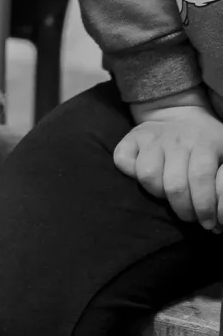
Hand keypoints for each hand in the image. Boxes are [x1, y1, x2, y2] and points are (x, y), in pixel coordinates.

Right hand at [114, 106, 222, 230]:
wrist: (180, 111)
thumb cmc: (207, 144)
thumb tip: (222, 222)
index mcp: (204, 143)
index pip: (201, 179)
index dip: (204, 207)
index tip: (208, 223)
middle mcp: (177, 139)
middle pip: (174, 185)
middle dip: (183, 210)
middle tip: (189, 216)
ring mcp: (153, 137)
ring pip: (147, 175)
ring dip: (157, 193)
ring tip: (167, 196)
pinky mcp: (133, 136)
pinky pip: (122, 159)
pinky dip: (129, 172)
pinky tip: (143, 176)